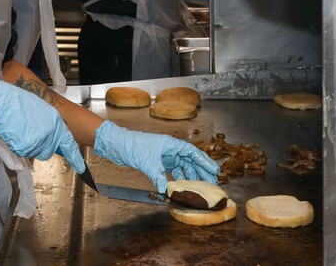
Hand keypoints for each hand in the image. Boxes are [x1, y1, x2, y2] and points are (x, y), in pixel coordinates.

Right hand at [0, 75, 84, 172]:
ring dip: (28, 146)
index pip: (68, 142)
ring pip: (35, 152)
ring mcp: (39, 141)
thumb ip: (48, 123)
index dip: (74, 156)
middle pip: (48, 151)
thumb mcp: (39, 108)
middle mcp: (51, 133)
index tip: (81, 168)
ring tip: (20, 130)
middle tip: (29, 134)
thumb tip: (48, 134)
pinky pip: (23, 152)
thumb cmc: (17, 102)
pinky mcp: (27, 147)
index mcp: (56, 121)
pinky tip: (14, 132)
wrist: (2, 103)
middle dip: (40, 147)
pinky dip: (18, 146)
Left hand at [94, 120, 219, 193]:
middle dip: (201, 171)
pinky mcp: (159, 162)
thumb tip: (166, 191)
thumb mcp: (148, 163)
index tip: (215, 171)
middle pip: (191, 160)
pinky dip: (178, 178)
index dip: (205, 162)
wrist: (120, 145)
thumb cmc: (134, 147)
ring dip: (191, 176)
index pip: (193, 152)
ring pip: (183, 166)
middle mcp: (171, 149)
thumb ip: (158, 177)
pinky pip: (173, 171)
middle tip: (211, 182)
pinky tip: (182, 186)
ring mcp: (165, 156)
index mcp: (171, 144)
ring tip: (199, 187)